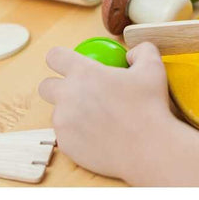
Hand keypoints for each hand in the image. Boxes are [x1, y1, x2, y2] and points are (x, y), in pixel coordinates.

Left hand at [38, 42, 175, 180]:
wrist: (150, 149)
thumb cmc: (151, 106)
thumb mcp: (153, 67)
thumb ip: (140, 51)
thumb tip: (130, 54)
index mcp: (84, 72)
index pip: (54, 56)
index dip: (61, 58)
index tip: (69, 63)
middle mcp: (67, 95)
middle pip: (46, 85)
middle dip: (58, 87)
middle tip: (80, 93)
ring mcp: (63, 122)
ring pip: (57, 113)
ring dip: (70, 113)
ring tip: (98, 119)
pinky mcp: (66, 144)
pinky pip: (65, 135)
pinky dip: (77, 134)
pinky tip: (99, 136)